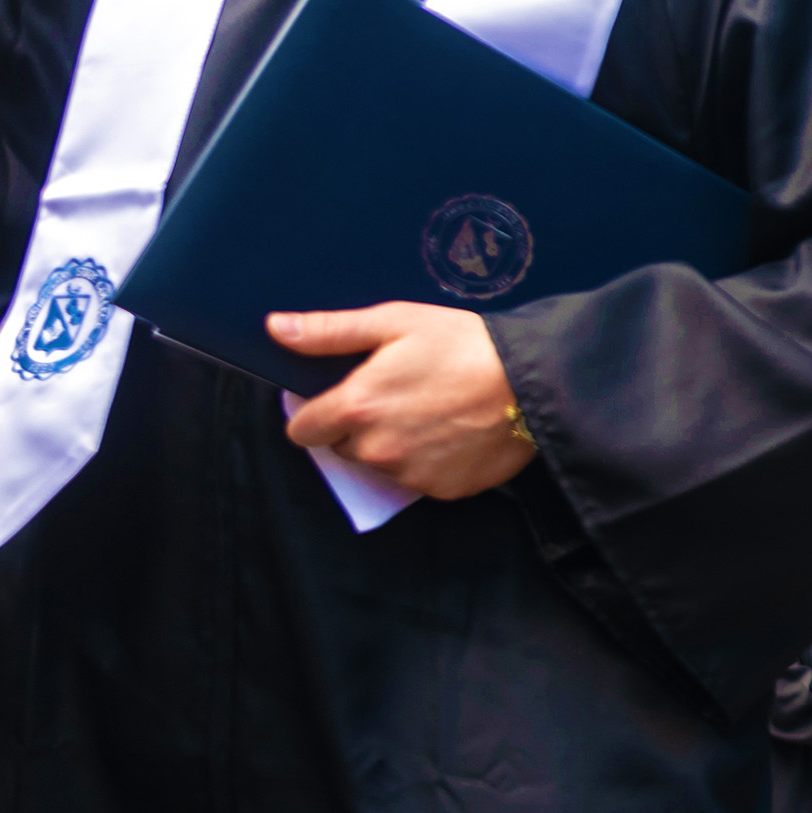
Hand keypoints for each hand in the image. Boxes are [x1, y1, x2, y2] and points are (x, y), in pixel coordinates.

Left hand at [272, 303, 532, 497]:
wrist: (535, 382)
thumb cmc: (463, 344)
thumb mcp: (395, 322)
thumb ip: (330, 331)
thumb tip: (276, 329)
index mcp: (355, 408)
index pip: (300, 430)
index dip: (318, 412)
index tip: (344, 396)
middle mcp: (376, 449)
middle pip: (343, 448)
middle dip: (360, 427)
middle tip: (400, 396)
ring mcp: (410, 475)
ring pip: (383, 464)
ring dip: (395, 446)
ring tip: (433, 412)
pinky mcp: (444, 490)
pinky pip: (420, 479)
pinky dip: (430, 462)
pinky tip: (454, 433)